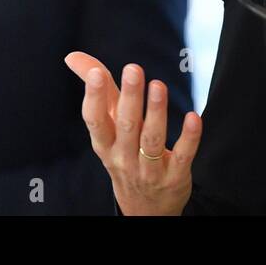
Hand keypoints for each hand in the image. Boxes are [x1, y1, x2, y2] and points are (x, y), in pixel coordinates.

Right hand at [64, 52, 200, 215]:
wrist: (144, 208)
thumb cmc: (123, 154)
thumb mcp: (108, 127)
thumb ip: (99, 91)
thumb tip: (72, 56)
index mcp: (104, 143)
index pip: (95, 120)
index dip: (94, 97)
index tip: (96, 73)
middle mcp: (123, 157)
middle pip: (125, 126)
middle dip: (129, 98)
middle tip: (133, 69)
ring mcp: (149, 169)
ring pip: (152, 140)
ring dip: (155, 112)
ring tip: (158, 85)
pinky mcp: (175, 176)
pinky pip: (182, 156)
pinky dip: (189, 137)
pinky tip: (193, 117)